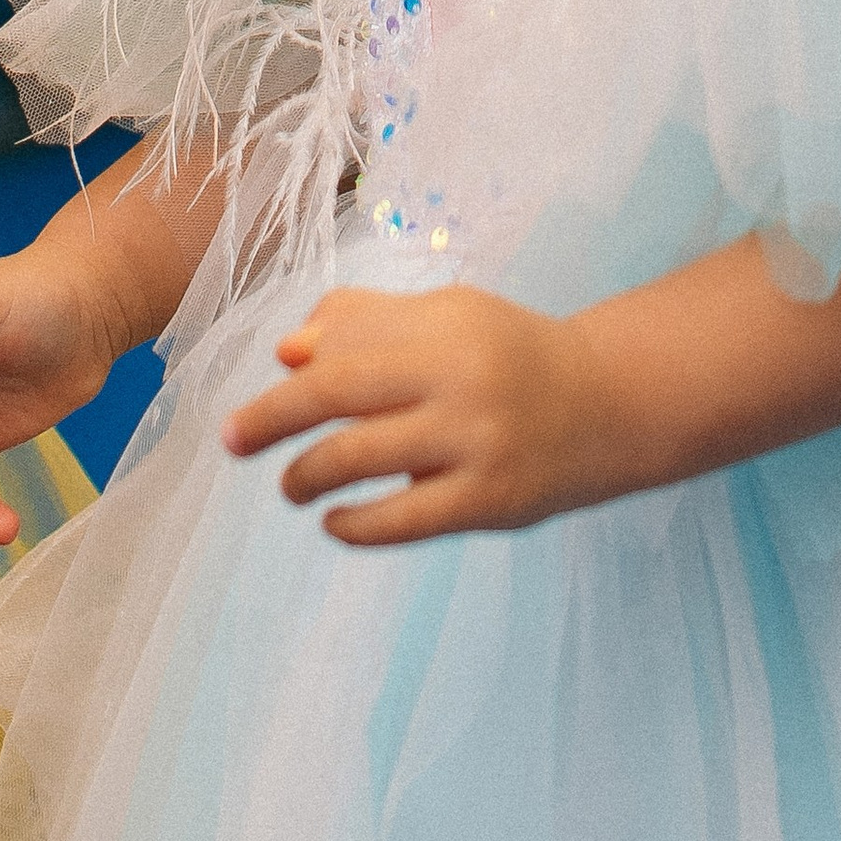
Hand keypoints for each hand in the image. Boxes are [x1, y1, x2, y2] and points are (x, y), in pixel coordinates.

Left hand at [223, 284, 597, 546]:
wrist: (609, 404)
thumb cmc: (512, 354)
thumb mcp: (451, 315)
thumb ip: (372, 322)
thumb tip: (288, 351)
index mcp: (445, 326)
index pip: (345, 345)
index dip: (294, 370)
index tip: (263, 387)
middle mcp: (458, 379)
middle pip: (338, 394)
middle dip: (272, 418)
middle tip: (231, 439)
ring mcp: (474, 444)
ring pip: (358, 459)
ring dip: (306, 476)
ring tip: (291, 486)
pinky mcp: (488, 503)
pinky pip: (401, 520)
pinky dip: (354, 525)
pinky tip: (334, 521)